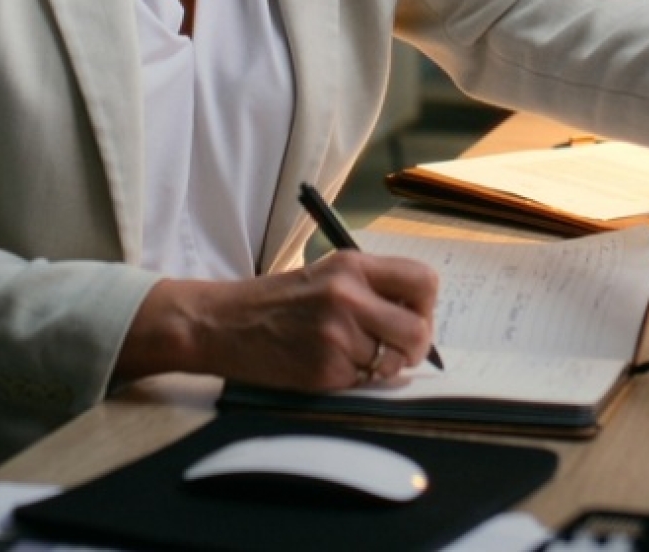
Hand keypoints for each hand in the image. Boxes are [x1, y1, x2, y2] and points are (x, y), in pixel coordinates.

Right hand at [116, 250, 437, 389]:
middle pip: (418, 330)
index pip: (424, 281)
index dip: (426, 306)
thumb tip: (419, 318)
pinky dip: (353, 381)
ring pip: (392, 362)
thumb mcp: (326, 275)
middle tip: (394, 350)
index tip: (413, 316)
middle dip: (413, 347)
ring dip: (381, 367)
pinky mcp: (324, 369)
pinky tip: (327, 366)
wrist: (223, 322)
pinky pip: (363, 383)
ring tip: (350, 355)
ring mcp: (336, 333)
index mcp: (352, 264)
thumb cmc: (277, 301)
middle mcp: (349, 294)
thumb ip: (371, 288)